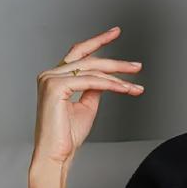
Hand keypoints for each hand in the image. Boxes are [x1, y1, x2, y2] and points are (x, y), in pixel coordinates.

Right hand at [30, 25, 144, 168]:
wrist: (56, 155)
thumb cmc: (68, 136)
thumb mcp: (86, 106)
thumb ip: (94, 88)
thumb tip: (106, 78)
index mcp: (54, 77)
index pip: (79, 53)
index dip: (98, 42)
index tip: (115, 32)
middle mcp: (49, 75)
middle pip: (88, 60)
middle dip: (115, 62)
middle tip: (137, 65)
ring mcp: (50, 79)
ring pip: (92, 70)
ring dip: (118, 76)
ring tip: (135, 83)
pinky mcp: (55, 87)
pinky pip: (91, 82)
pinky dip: (110, 85)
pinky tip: (125, 88)